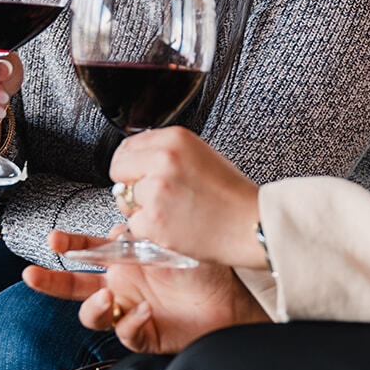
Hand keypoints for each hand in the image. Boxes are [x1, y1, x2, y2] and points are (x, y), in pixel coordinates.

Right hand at [22, 228, 268, 353]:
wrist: (231, 296)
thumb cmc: (202, 264)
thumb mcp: (170, 238)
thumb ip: (144, 228)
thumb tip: (123, 212)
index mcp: (122, 260)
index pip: (86, 252)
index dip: (67, 246)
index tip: (53, 239)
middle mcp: (119, 285)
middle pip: (74, 286)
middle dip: (50, 281)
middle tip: (31, 274)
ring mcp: (128, 311)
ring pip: (92, 315)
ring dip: (94, 307)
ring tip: (108, 296)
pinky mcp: (144, 334)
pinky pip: (127, 333)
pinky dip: (132, 324)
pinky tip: (146, 313)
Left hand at [110, 127, 264, 268]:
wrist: (251, 224)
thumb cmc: (232, 194)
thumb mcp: (200, 155)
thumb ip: (166, 153)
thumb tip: (136, 160)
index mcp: (175, 139)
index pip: (127, 146)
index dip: (132, 164)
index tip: (140, 174)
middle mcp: (163, 160)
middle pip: (118, 170)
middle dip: (131, 184)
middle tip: (153, 196)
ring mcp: (156, 190)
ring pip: (125, 200)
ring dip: (140, 209)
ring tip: (171, 212)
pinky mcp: (154, 220)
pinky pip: (134, 225)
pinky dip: (149, 230)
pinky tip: (173, 226)